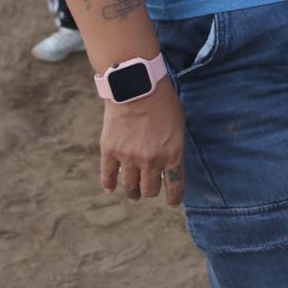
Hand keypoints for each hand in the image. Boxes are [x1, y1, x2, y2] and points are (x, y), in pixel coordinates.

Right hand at [100, 79, 186, 206]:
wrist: (137, 85)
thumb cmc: (163, 101)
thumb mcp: (179, 124)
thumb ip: (174, 147)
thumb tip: (170, 165)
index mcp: (173, 154)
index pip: (175, 187)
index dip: (174, 198)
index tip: (172, 202)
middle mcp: (152, 160)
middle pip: (150, 190)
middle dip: (151, 191)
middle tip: (149, 189)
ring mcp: (129, 157)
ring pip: (130, 186)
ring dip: (132, 192)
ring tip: (133, 194)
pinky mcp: (110, 151)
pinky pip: (108, 176)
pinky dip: (109, 184)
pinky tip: (111, 188)